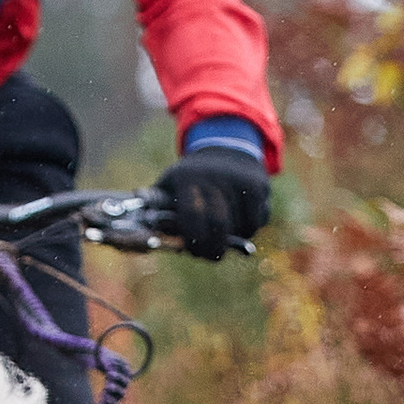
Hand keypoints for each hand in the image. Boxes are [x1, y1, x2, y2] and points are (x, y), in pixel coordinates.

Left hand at [156, 146, 271, 262]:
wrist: (226, 147)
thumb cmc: (191, 178)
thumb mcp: (169, 185)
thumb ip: (155, 209)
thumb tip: (143, 230)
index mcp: (188, 178)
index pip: (193, 217)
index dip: (195, 240)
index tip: (194, 252)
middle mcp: (215, 176)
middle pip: (219, 225)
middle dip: (215, 248)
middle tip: (211, 256)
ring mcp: (240, 181)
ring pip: (241, 227)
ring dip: (233, 238)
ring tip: (223, 232)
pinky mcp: (259, 186)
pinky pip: (257, 222)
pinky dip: (249, 229)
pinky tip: (240, 221)